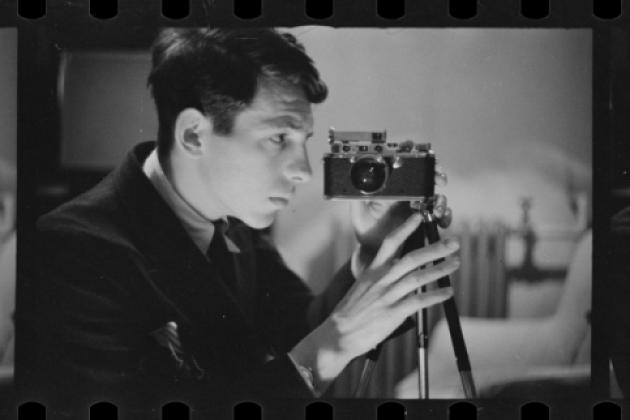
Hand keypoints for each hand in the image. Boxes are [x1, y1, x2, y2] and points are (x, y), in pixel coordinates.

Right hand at [325, 211, 459, 361]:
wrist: (338, 333)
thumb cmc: (350, 311)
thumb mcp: (362, 286)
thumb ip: (380, 277)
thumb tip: (399, 271)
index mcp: (373, 270)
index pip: (390, 243)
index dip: (405, 228)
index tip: (418, 217)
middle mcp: (381, 280)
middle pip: (412, 259)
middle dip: (435, 249)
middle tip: (453, 243)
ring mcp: (387, 296)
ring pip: (418, 278)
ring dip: (439, 269)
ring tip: (455, 263)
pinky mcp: (393, 313)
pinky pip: (419, 302)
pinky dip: (436, 296)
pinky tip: (448, 292)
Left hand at [350, 169, 452, 274]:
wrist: (373, 251)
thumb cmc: (364, 229)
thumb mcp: (358, 211)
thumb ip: (359, 195)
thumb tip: (361, 179)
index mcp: (394, 189)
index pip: (410, 171)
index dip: (421, 163)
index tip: (427, 163)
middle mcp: (408, 196)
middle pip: (427, 180)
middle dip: (437, 176)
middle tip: (440, 180)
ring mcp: (418, 208)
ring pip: (436, 198)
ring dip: (441, 201)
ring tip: (436, 210)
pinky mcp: (425, 222)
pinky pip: (440, 216)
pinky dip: (445, 216)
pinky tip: (442, 221)